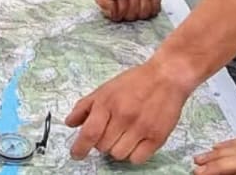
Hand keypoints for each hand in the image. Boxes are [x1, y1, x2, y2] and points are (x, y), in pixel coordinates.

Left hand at [66, 58, 192, 163]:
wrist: (166, 77)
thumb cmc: (133, 82)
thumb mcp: (105, 89)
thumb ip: (85, 106)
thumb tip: (69, 123)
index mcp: (107, 103)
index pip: (90, 132)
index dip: (80, 147)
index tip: (76, 155)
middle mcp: (123, 117)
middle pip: (103, 146)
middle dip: (101, 142)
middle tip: (109, 131)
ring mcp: (141, 128)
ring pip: (119, 155)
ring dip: (117, 149)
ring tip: (123, 136)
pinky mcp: (157, 137)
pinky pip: (137, 159)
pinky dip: (133, 154)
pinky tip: (135, 142)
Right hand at [96, 0, 168, 21]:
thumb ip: (102, 1)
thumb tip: (111, 14)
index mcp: (112, 3)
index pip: (116, 17)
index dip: (120, 6)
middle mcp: (124, 7)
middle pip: (130, 17)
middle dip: (133, 2)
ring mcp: (138, 8)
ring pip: (142, 15)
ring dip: (143, 0)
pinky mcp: (151, 6)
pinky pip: (153, 13)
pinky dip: (153, 1)